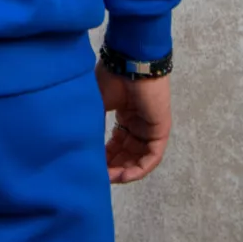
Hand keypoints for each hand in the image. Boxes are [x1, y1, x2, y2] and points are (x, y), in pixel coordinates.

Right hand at [95, 58, 171, 184]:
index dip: (104, 157)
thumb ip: (94, 124)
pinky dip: (139, 168)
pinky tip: (124, 175)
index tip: (91, 167)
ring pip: (139, 158)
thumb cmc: (113, 77)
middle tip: (99, 177)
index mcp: (124, 117)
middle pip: (127, 154)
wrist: (130, 62)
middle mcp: (138, 125)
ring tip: (110, 178)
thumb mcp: (97, 103)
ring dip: (125, 171)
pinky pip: (152, 156)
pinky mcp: (160, 130)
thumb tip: (82, 146)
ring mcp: (150, 128)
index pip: (115, 145)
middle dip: (113, 167)